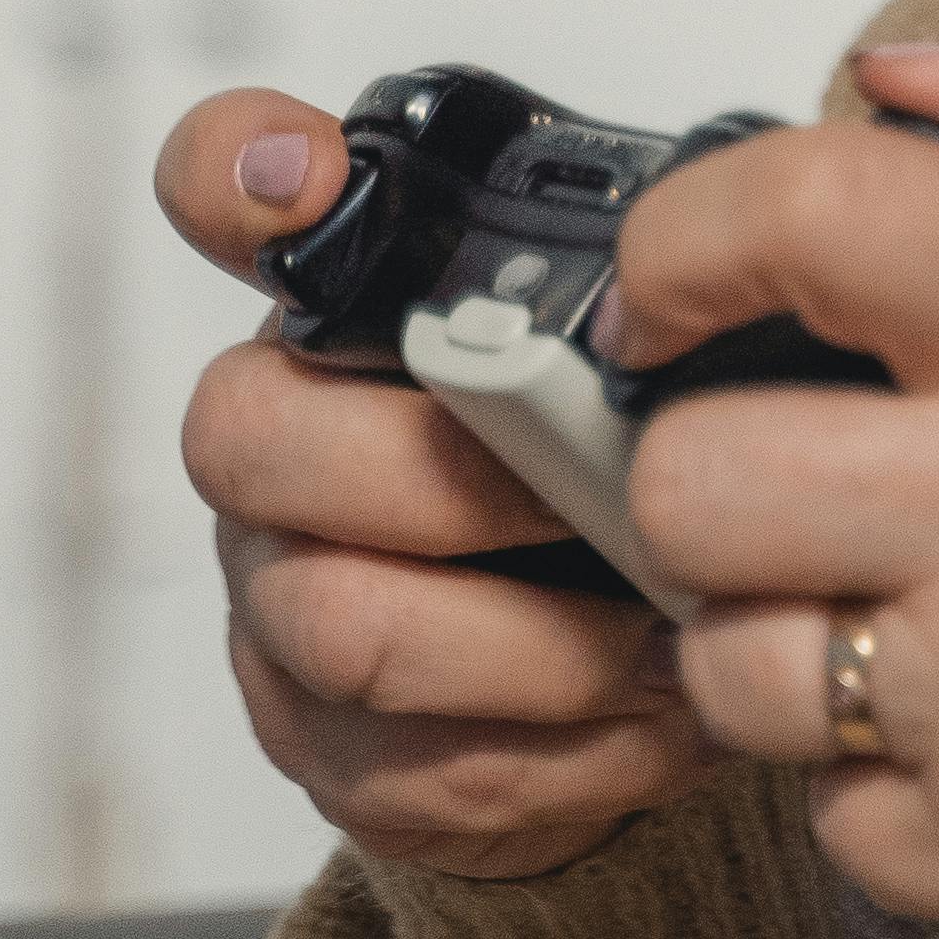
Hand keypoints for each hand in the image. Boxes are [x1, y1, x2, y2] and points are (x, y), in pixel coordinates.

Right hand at [158, 86, 717, 878]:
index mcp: (349, 302)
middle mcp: (277, 435)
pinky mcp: (326, 746)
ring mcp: (279, 595)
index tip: (306, 175)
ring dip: (535, 648)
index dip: (238, 170)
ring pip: (344, 624)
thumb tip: (711, 244)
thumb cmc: (638, 467)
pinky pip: (409, 768)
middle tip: (607, 501)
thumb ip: (640, 288)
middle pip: (256, 438)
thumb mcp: (668, 351)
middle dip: (454, 480)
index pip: (227, 184)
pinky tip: (657, 724)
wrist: (638, 659)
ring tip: (670, 642)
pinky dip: (561, 757)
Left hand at [607, 26, 938, 938]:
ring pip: (727, 668)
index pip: (805, 224)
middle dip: (708, 466)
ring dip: (778, 628)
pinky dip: (878, 773)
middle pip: (693, 485)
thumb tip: (893, 75)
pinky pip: (827, 813)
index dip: (689, 240)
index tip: (674, 286)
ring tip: (891, 600)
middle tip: (785, 466)